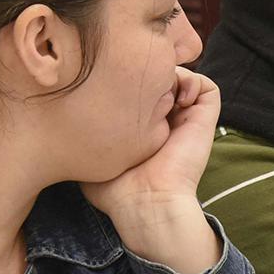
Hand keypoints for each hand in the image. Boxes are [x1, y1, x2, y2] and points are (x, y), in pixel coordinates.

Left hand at [81, 68, 221, 273]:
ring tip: (157, 91)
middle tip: (134, 79)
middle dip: (148, 71)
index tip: (113, 84)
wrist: (145, 202)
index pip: (138, 90)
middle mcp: (165, 120)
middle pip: (160, 79)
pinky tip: (177, 98)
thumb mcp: (91, 155)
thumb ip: (83, 133)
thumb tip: (66, 114)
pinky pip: (207, 87)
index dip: (126, 79)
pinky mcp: (204, 119)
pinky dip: (193, 81)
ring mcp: (186, 118)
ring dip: (171, 74)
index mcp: (142, 127)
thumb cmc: (115, 188)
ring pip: (183, 78)